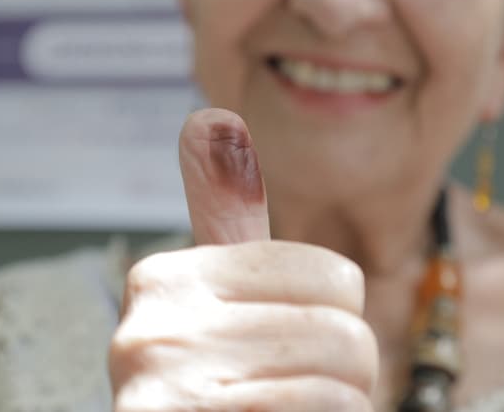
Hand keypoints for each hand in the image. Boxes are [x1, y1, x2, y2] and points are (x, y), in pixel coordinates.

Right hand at [110, 108, 378, 410]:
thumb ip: (219, 225)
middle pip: (343, 330)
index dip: (341, 319)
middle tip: (320, 395)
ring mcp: (166, 390)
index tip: (307, 344)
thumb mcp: (209, 313)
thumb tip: (214, 122)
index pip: (330, 276)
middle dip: (350, 373)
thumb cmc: (210, 397)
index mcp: (165, 280)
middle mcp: (153, 329)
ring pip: (342, 382)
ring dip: (343, 409)